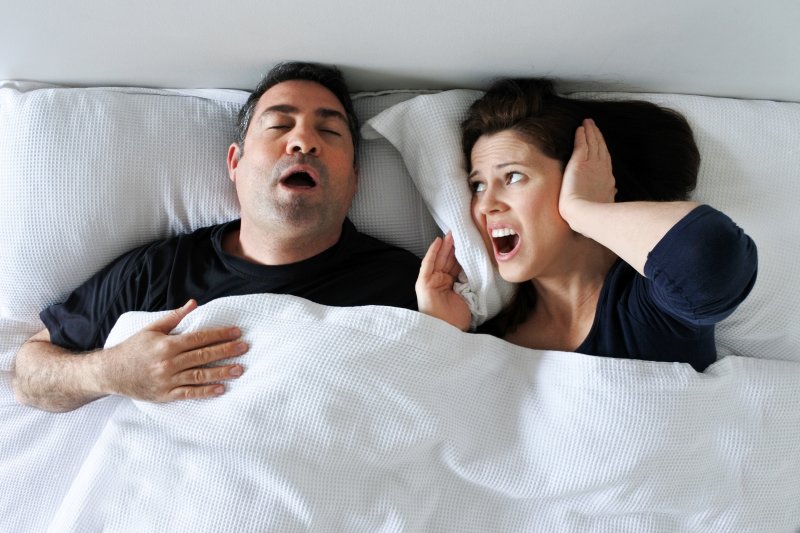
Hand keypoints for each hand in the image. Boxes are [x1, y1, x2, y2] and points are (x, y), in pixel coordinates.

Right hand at [99, 300, 246, 401]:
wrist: (110, 373)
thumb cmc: (133, 348)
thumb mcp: (151, 329)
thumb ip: (174, 317)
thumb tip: (194, 303)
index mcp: (166, 344)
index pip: (199, 338)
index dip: (220, 334)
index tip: (236, 332)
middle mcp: (168, 362)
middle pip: (203, 356)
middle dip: (226, 351)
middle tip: (244, 348)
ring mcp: (167, 380)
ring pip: (200, 376)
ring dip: (222, 372)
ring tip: (239, 369)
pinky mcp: (165, 395)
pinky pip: (189, 393)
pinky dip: (206, 391)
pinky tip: (221, 388)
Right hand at [415, 233, 471, 330]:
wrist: (447, 333)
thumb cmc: (457, 321)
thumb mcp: (467, 297)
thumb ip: (469, 283)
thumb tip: (479, 270)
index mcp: (448, 286)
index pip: (455, 266)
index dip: (461, 254)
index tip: (468, 242)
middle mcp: (438, 283)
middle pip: (447, 260)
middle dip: (453, 246)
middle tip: (461, 232)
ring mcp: (430, 283)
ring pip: (439, 259)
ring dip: (445, 245)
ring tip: (452, 233)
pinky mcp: (424, 284)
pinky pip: (428, 264)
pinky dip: (432, 252)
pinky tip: (438, 241)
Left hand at [559, 118, 616, 227]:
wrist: (584, 215)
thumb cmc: (591, 214)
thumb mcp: (605, 201)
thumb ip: (609, 193)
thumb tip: (615, 190)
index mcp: (606, 179)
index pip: (604, 158)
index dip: (602, 147)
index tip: (599, 140)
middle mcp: (600, 169)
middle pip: (599, 147)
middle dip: (596, 135)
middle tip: (593, 124)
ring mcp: (591, 165)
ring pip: (591, 143)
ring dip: (590, 132)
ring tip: (587, 122)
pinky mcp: (579, 163)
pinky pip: (581, 145)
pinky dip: (581, 136)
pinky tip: (580, 128)